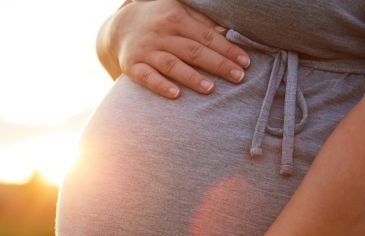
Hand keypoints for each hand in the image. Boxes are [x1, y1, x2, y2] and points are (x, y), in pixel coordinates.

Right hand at [102, 0, 250, 98]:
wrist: (118, 27)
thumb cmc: (159, 21)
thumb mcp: (179, 13)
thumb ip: (201, 23)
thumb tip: (228, 33)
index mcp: (176, 17)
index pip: (206, 35)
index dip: (227, 49)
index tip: (245, 62)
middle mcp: (161, 33)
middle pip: (193, 50)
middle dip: (217, 64)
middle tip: (238, 77)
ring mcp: (146, 50)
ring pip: (172, 64)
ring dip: (192, 77)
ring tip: (211, 89)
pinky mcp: (132, 66)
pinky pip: (147, 77)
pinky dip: (160, 86)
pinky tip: (175, 95)